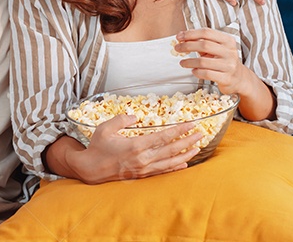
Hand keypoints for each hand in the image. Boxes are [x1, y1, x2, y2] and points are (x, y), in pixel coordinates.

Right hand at [73, 115, 202, 183]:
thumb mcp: (105, 128)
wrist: (91, 169)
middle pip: (171, 149)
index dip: (179, 130)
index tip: (191, 124)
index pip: (163, 137)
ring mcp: (143, 169)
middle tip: (201, 134)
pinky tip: (184, 164)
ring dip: (185, 154)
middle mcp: (143, 159)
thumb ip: (121, 119)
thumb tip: (135, 116)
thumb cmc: (98, 147)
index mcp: (136, 146)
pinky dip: (175, 168)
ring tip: (197, 148)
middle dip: (188, 141)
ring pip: (170, 161)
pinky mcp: (142, 175)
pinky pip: (163, 171)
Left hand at [176, 28, 253, 97]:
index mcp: (227, 40)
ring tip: (182, 63)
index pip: (206, 32)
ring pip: (203, 61)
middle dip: (187, 46)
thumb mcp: (217, 48)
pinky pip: (206, 74)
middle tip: (177, 48)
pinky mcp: (226, 78)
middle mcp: (229, 52)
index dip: (190, 33)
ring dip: (189, 61)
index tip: (179, 36)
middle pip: (204, 45)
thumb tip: (182, 37)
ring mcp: (228, 65)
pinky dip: (197, 72)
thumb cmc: (224, 61)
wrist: (239, 78)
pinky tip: (193, 71)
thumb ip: (202, 42)